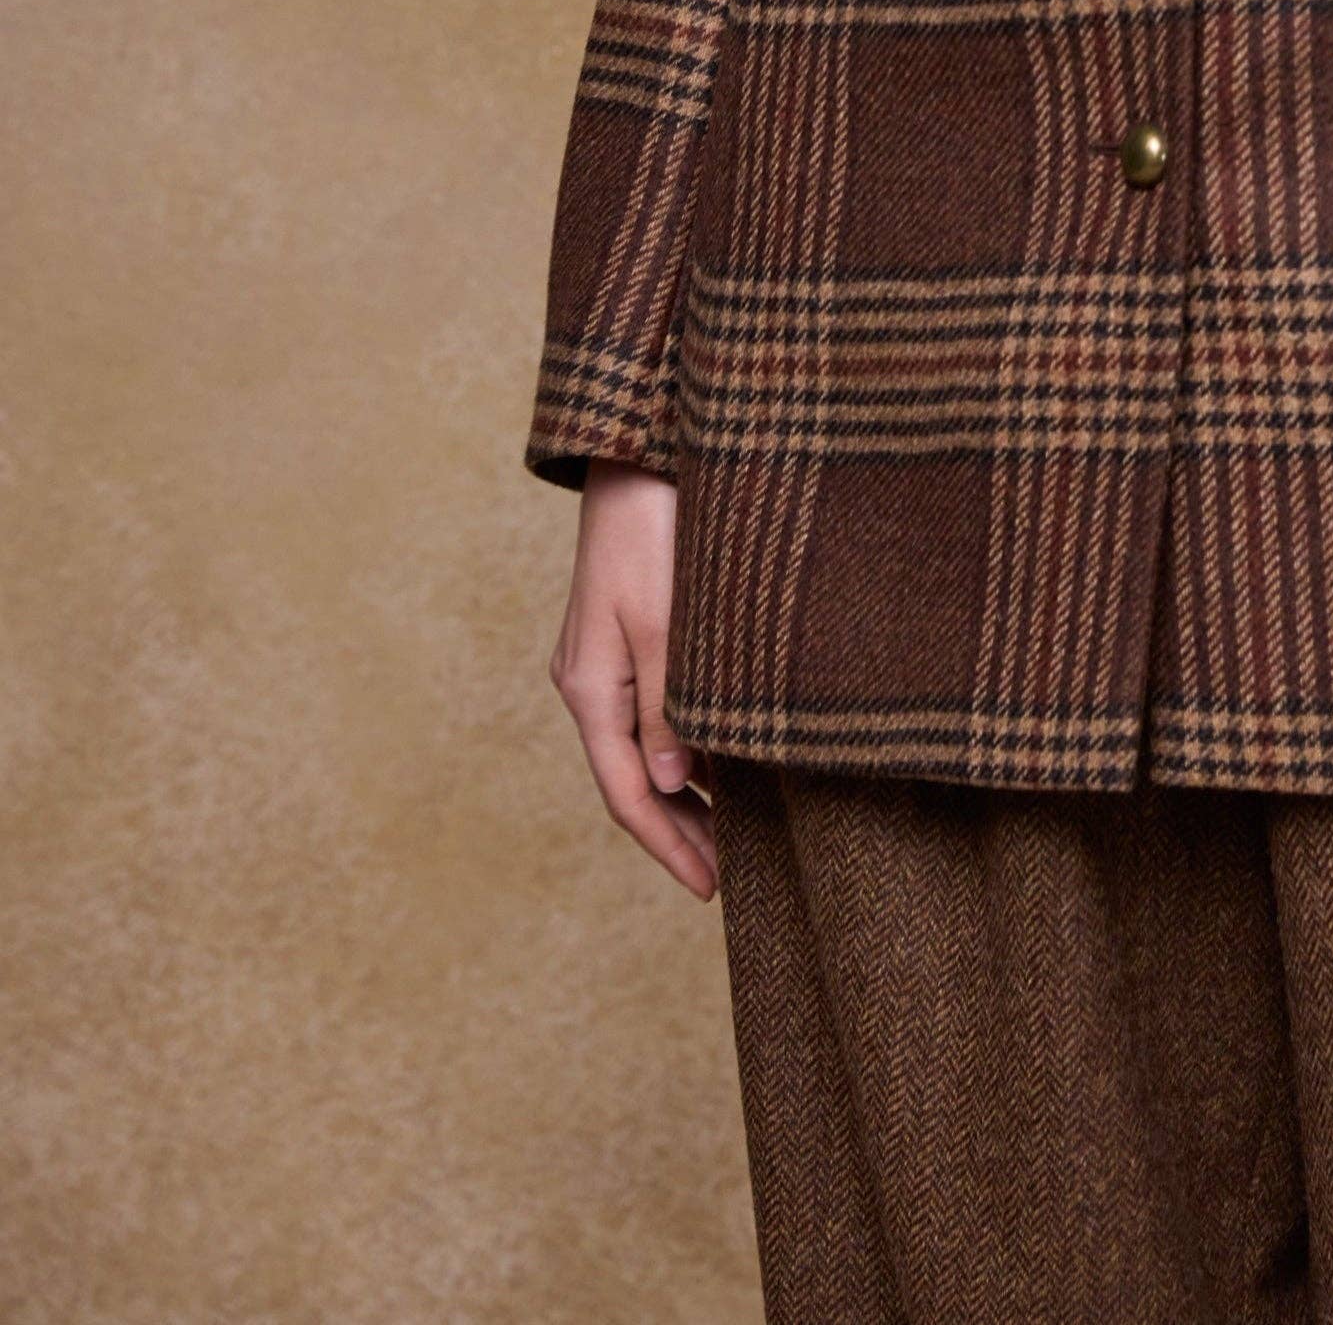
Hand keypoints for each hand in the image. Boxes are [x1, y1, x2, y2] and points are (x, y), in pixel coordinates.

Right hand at [548, 459, 716, 897]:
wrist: (637, 450)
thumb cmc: (656, 527)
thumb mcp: (668, 622)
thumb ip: (668, 706)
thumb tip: (672, 784)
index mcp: (591, 686)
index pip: (627, 793)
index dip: (669, 846)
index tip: (711, 890)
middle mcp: (588, 680)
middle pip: (631, 778)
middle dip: (679, 830)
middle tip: (729, 877)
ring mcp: (602, 657)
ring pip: (641, 746)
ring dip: (685, 790)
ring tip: (735, 833)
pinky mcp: (624, 631)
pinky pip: (650, 710)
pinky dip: (684, 744)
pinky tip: (722, 757)